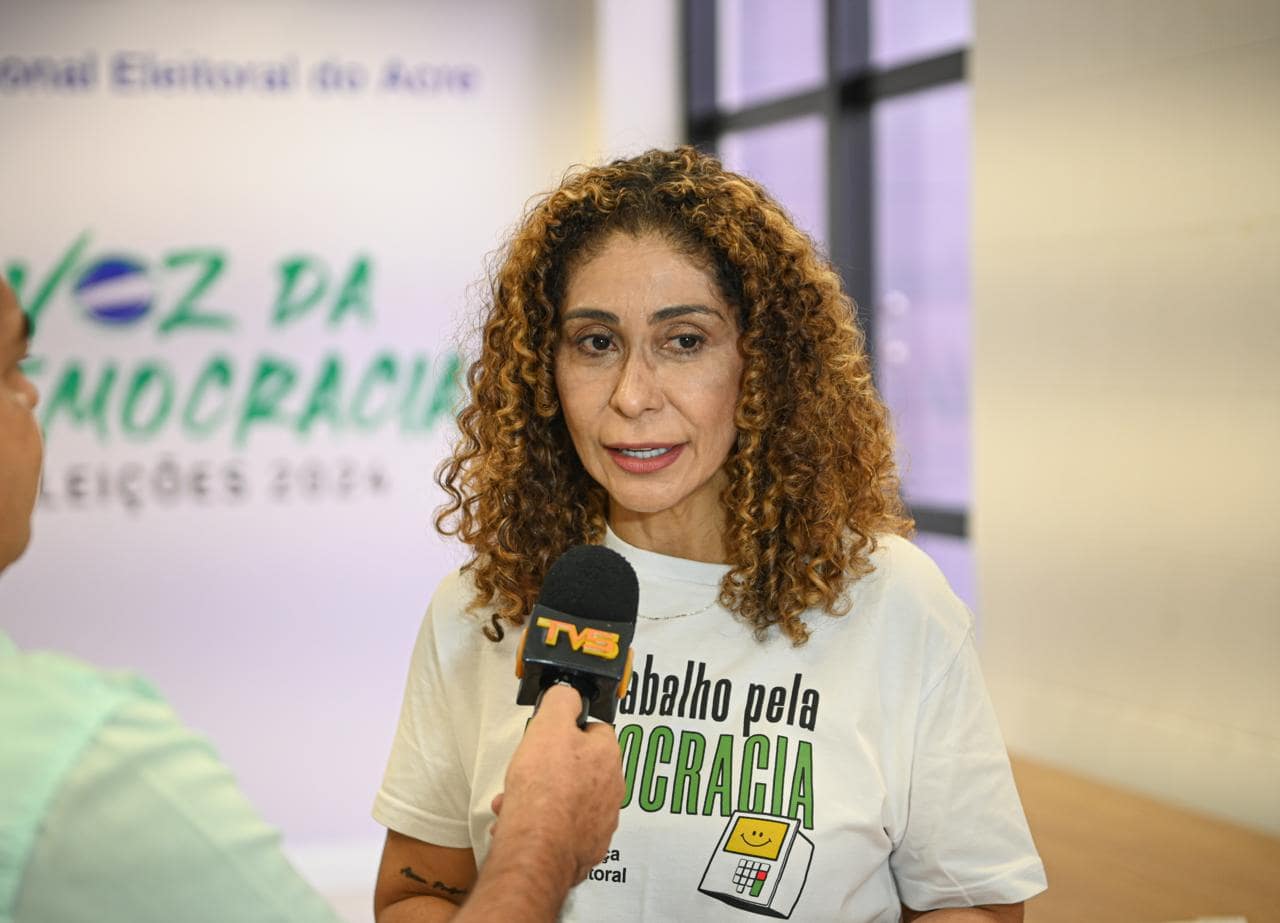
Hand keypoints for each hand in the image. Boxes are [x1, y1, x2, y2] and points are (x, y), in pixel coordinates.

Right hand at [489, 684, 623, 884]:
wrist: (538, 848)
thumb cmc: (544, 791)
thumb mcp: (549, 725)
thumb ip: (562, 701)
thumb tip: (568, 693)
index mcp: (608, 756)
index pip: (595, 730)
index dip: (568, 730)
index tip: (550, 736)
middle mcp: (612, 789)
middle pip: (580, 768)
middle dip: (550, 768)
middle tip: (529, 772)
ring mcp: (601, 821)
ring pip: (569, 799)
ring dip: (542, 797)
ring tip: (516, 801)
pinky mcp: (586, 848)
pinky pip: (564, 828)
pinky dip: (543, 824)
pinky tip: (522, 823)